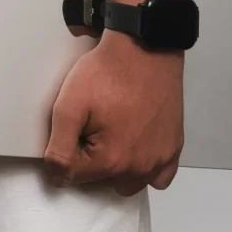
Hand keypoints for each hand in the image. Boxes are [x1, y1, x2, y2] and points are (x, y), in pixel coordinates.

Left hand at [43, 30, 184, 193]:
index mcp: (111, 161)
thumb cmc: (106, 74)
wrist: (144, 49)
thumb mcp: (68, 106)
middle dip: (90, 162)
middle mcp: (139, 168)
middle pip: (101, 181)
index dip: (63, 153)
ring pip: (130, 182)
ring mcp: (160, 160)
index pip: (72, 177)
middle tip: (90, 127)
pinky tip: (134, 146)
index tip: (69, 129)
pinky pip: (158, 177)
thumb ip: (58, 148)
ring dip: (117, 167)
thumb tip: (57, 177)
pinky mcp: (174, 148)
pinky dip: (145, 169)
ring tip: (111, 134)